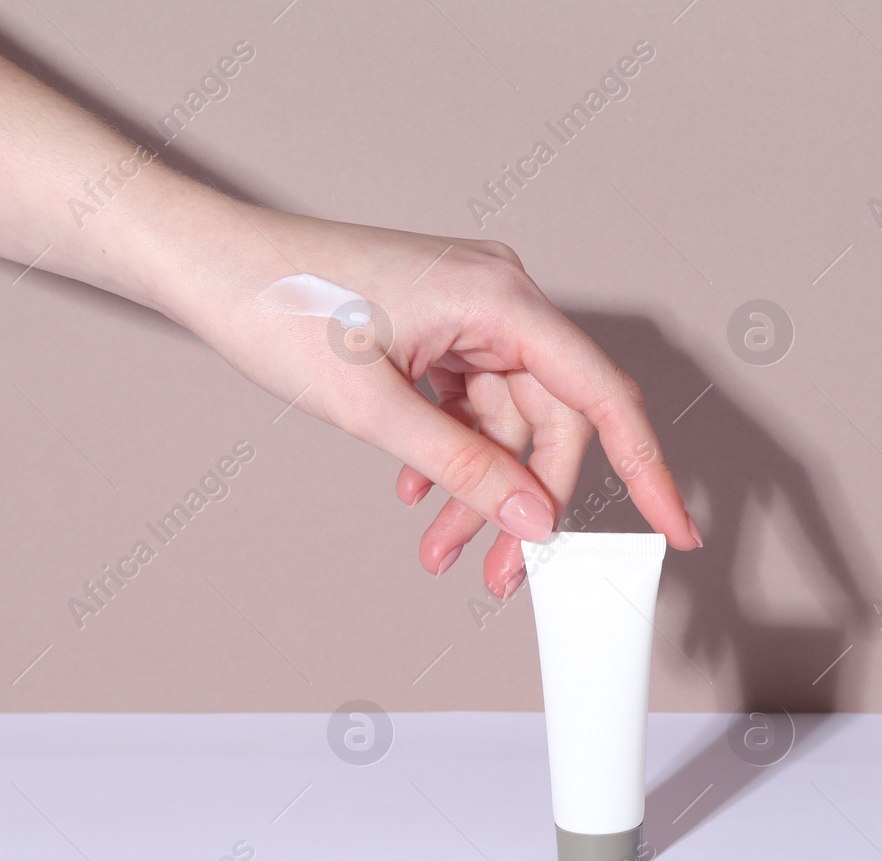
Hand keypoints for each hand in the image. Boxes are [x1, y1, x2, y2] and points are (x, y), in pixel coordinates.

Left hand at [160, 208, 702, 597]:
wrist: (206, 263)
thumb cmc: (279, 307)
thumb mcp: (374, 407)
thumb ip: (463, 468)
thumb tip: (534, 521)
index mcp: (501, 297)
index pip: (602, 395)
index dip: (645, 470)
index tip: (674, 530)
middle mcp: (498, 300)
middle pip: (551, 422)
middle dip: (525, 503)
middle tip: (498, 575)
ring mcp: (468, 316)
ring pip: (505, 425)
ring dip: (477, 491)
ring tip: (437, 549)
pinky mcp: (439, 332)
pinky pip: (469, 408)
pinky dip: (449, 456)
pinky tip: (414, 494)